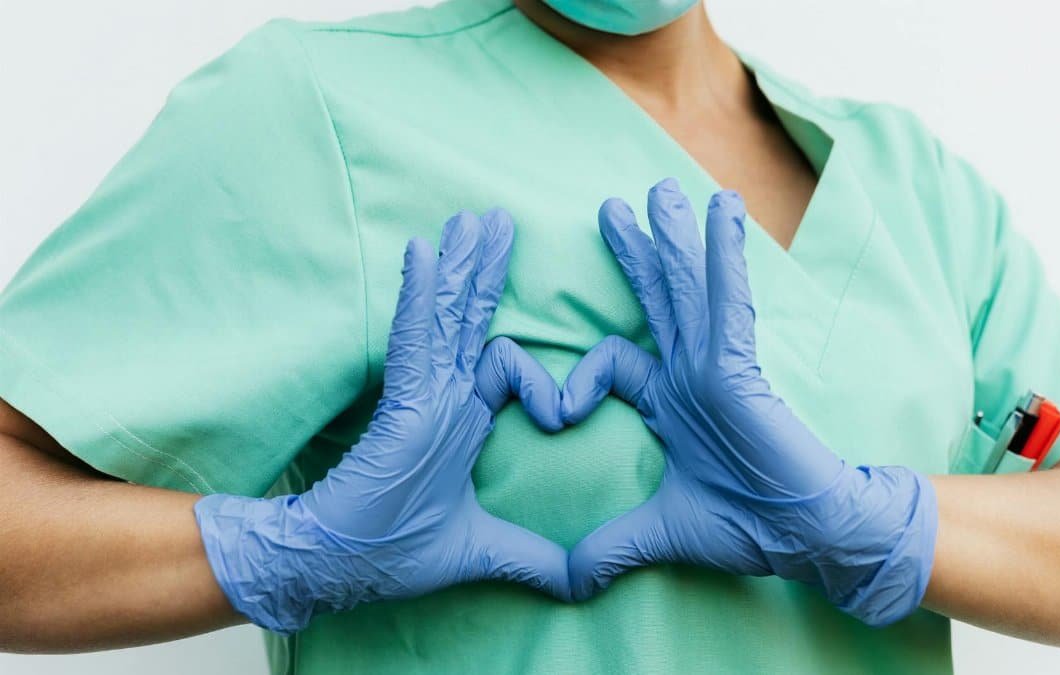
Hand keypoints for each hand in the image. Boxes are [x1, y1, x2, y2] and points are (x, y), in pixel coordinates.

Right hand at [195, 210, 569, 634]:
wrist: (336, 567)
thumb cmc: (395, 555)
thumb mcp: (484, 550)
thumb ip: (534, 559)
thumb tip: (584, 585)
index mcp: (461, 422)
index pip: (503, 366)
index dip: (538, 382)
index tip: (564, 415)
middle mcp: (444, 398)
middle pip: (470, 319)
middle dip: (485, 269)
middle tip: (497, 220)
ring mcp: (423, 395)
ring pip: (447, 316)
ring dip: (461, 266)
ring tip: (473, 218)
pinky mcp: (402, 401)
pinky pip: (415, 335)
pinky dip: (420, 294)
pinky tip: (423, 249)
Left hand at [561, 179, 937, 625]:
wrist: (805, 537)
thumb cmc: (746, 528)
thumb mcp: (658, 532)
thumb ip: (611, 546)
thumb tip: (566, 583)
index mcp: (671, 402)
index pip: (616, 361)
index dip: (581, 375)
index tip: (556, 410)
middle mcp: (692, 373)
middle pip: (657, 300)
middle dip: (637, 253)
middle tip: (614, 208)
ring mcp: (717, 364)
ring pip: (690, 288)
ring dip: (677, 237)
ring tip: (664, 189)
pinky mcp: (741, 365)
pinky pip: (729, 299)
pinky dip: (723, 256)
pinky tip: (723, 210)